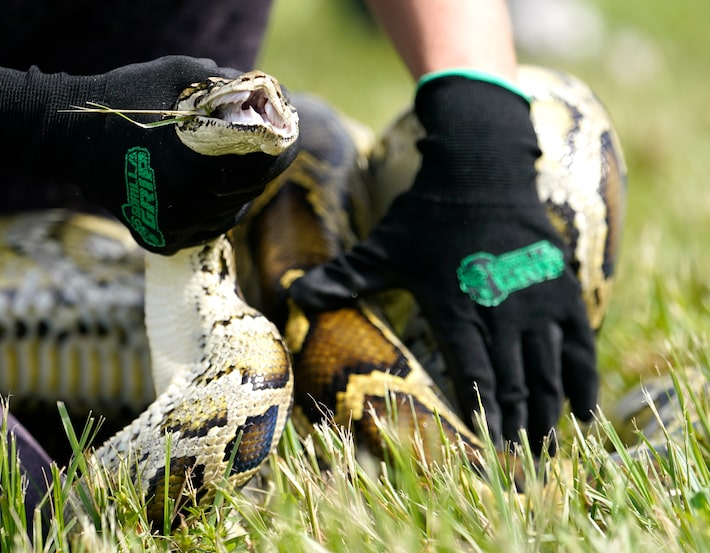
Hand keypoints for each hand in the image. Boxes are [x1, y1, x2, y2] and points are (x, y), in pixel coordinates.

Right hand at [0, 56, 296, 253]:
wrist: (67, 138)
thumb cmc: (122, 99)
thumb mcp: (177, 74)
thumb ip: (222, 82)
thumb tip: (257, 90)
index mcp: (201, 164)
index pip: (265, 166)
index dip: (282, 150)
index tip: (285, 138)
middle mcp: (191, 204)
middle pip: (250, 192)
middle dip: (260, 170)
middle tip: (262, 152)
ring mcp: (174, 227)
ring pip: (228, 215)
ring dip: (237, 194)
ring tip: (232, 171)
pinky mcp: (159, 238)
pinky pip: (202, 231)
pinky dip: (211, 214)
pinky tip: (207, 194)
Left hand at [289, 75, 596, 452]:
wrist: (481, 168)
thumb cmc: (427, 212)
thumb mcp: (382, 246)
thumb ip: (343, 277)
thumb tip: (293, 296)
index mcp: (455, 305)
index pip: (473, 370)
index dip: (483, 410)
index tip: (489, 446)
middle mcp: (500, 308)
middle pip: (514, 379)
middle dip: (518, 424)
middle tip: (522, 464)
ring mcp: (536, 299)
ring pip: (547, 368)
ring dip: (549, 411)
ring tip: (548, 448)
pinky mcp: (561, 288)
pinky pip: (579, 343)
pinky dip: (583, 379)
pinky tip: (586, 410)